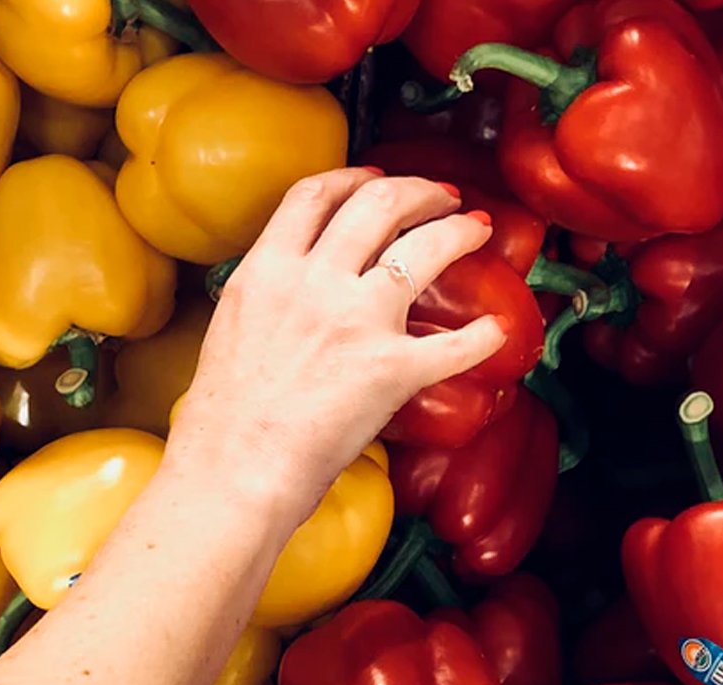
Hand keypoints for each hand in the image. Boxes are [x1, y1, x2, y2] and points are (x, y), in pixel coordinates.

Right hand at [168, 167, 503, 522]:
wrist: (233, 469)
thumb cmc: (224, 419)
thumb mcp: (231, 328)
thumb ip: (267, 296)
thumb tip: (292, 292)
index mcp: (267, 270)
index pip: (314, 195)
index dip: (354, 176)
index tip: (377, 177)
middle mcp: (315, 282)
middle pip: (379, 203)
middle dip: (421, 191)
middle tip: (443, 197)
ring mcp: (357, 320)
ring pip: (424, 247)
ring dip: (459, 231)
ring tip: (477, 229)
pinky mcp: (392, 368)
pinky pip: (455, 344)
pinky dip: (484, 337)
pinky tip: (499, 330)